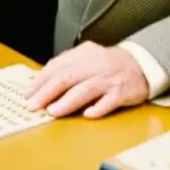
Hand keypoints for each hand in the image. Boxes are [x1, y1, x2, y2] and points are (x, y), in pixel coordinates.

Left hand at [24, 41, 148, 118]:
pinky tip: (87, 115)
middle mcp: (96, 64)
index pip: (58, 66)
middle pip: (68, 77)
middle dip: (48, 92)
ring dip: (67, 101)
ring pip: (86, 89)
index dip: (41, 80)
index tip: (28, 94)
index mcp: (84, 54)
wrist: (140, 64)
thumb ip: (66, 67)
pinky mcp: (122, 92)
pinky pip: (109, 101)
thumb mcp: (86, 58)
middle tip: (34, 105)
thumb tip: (39, 83)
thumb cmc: (107, 65)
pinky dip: (98, 108)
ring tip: (52, 111)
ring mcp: (110, 78)